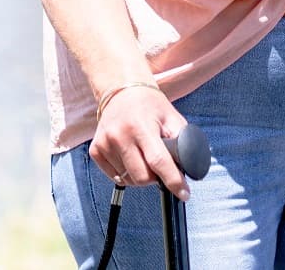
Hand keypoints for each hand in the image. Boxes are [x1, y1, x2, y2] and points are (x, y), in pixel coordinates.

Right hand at [90, 84, 190, 199]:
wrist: (120, 91)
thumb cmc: (151, 106)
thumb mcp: (172, 117)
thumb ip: (182, 141)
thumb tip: (189, 169)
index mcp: (141, 125)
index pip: (158, 160)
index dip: (173, 181)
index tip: (184, 194)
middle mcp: (119, 135)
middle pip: (142, 178)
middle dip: (156, 179)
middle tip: (160, 167)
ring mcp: (105, 143)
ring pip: (129, 180)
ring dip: (140, 176)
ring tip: (143, 156)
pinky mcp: (95, 150)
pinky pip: (115, 177)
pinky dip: (126, 174)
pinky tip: (130, 157)